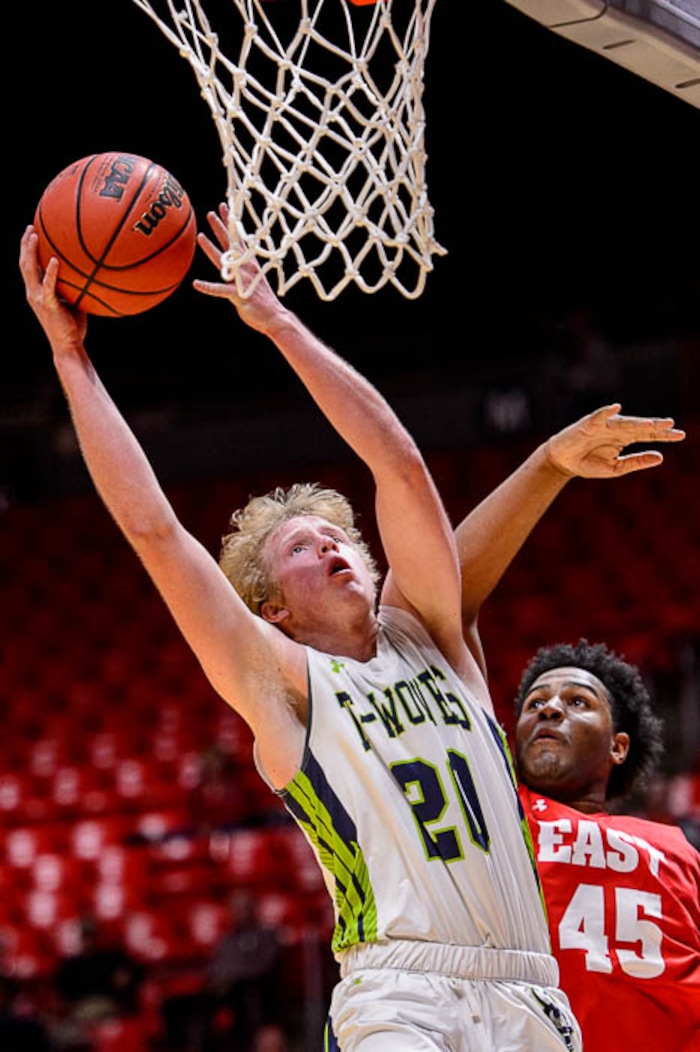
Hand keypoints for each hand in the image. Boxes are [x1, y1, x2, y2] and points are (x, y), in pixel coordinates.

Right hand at [19, 226, 87, 349]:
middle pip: (24, 263)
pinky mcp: (48, 305)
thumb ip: (75, 287)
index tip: (32, 232)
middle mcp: (33, 292)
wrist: (69, 346)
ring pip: (29, 270)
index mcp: (37, 291)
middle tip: (30, 227)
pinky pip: (48, 285)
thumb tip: (90, 273)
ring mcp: (39, 298)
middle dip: (25, 244)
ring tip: (34, 235)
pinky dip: (50, 272)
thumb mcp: (74, 302)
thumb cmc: (74, 326)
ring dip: (31, 251)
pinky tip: (54, 260)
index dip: (27, 250)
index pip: (29, 266)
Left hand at [193, 204, 288, 334]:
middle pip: (230, 244)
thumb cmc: (262, 299)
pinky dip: (208, 287)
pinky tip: (197, 283)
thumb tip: (237, 258)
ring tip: (200, 237)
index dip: (230, 223)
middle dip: (220, 228)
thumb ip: (244, 268)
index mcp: (248, 263)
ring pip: (223, 261)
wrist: (274, 316)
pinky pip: (220, 289)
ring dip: (211, 249)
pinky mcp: (237, 294)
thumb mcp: (253, 279)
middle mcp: (244, 268)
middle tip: (211, 213)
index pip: (237, 239)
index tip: (224, 207)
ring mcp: (241, 280)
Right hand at [546, 404, 685, 477]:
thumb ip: (637, 462)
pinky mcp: (588, 424)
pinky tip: (616, 408)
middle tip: (670, 424)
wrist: (562, 462)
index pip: (648, 434)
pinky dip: (606, 412)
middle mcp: (617, 429)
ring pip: (623, 422)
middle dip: (654, 426)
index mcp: (624, 439)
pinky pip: (598, 416)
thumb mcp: (616, 468)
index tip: (681, 435)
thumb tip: (661, 457)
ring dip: (636, 422)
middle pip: (639, 426)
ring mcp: (603, 425)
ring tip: (650, 424)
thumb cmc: (588, 463)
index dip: (663, 435)